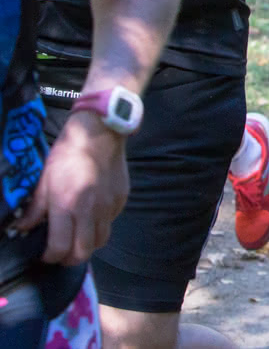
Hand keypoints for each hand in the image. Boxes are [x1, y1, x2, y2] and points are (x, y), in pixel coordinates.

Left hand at [19, 112, 127, 265]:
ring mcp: (109, 206)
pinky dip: (99, 227)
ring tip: (77, 239)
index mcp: (67, 205)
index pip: (60, 247)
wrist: (100, 134)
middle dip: (69, 259)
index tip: (44, 254)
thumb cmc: (67, 155)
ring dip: (87, 246)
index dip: (50, 257)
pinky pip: (110, 223)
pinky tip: (91, 216)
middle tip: (60, 254)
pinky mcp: (121, 199)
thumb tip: (22, 228)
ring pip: (101, 241)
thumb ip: (34, 209)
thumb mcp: (44, 181)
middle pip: (83, 252)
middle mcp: (91, 210)